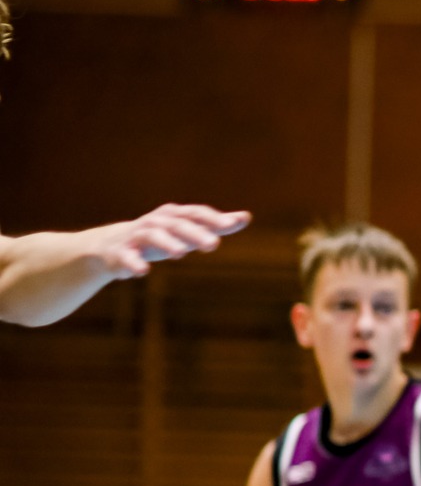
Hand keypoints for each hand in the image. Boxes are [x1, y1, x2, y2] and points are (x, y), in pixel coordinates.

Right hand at [93, 204, 249, 276]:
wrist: (110, 247)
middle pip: (176, 224)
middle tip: (214, 244)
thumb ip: (215, 225)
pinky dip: (134, 262)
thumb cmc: (159, 238)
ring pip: (151, 235)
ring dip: (167, 243)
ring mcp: (136, 236)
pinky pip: (126, 256)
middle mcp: (155, 222)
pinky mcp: (120, 253)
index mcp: (172, 216)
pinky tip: (143, 272)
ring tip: (181, 253)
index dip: (213, 218)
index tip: (232, 223)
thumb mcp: (187, 230)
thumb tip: (245, 217)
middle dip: (194, 233)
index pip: (195, 213)